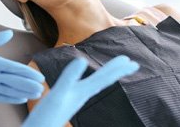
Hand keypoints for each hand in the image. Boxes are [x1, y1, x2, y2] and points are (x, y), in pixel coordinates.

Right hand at [0, 30, 43, 103]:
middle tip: (43, 87)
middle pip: (16, 81)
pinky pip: (1, 97)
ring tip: (37, 94)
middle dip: (30, 85)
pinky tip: (22, 98)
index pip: (16, 69)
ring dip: (25, 92)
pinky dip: (12, 98)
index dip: (29, 73)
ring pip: (10, 91)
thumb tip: (9, 33)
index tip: (41, 76)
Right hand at [22, 55, 138, 126]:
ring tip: (114, 71)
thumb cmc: (46, 118)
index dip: (117, 68)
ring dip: (107, 76)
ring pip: (96, 85)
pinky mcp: (67, 102)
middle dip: (117, 71)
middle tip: (133, 63)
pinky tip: (89, 84)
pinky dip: (92, 82)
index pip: (104, 78)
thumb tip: (82, 59)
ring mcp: (75, 99)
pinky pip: (85, 88)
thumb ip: (69, 77)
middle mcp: (81, 95)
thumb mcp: (57, 95)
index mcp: (81, 92)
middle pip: (104, 81)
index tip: (131, 61)